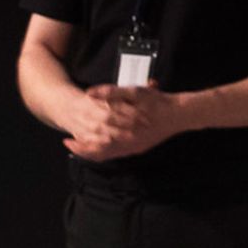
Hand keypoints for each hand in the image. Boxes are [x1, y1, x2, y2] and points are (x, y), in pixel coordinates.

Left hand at [63, 84, 188, 160]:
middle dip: (83, 150)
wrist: (179, 114)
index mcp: (124, 133)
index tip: (67, 140)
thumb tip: (89, 93)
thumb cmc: (158, 102)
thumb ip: (110, 93)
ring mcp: (134, 148)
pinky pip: (118, 154)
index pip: (95, 145)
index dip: (79, 145)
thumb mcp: (134, 92)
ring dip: (93, 152)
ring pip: (108, 155)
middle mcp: (128, 145)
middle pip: (99, 154)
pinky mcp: (139, 148)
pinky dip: (106, 152)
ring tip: (81, 147)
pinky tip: (102, 146)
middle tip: (70, 145)